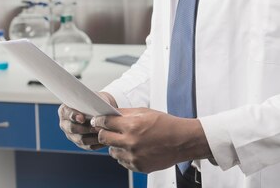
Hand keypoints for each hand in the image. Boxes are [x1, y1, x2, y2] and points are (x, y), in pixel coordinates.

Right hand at [58, 92, 117, 150]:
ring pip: (80, 140)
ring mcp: (71, 135)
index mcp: (65, 110)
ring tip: (102, 133)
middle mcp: (65, 124)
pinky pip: (88, 146)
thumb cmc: (95, 101)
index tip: (82, 118)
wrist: (100, 108)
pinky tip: (105, 139)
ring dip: (92, 137)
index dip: (74, 116)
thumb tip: (97, 107)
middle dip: (85, 128)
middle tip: (96, 127)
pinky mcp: (80, 143)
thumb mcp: (93, 98)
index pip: (67, 113)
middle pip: (72, 128)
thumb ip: (91, 101)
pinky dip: (97, 143)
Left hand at [92, 108, 210, 172]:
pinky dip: (126, 155)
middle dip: (104, 133)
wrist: (182, 141)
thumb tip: (110, 114)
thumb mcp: (145, 112)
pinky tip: (137, 149)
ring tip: (128, 140)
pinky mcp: (138, 167)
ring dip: (116, 146)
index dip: (99, 120)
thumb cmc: (166, 125)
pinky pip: (122, 161)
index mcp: (132, 126)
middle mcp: (131, 142)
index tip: (97, 121)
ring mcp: (133, 156)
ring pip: (112, 152)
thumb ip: (126, 113)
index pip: (105, 123)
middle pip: (104, 138)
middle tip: (108, 131)